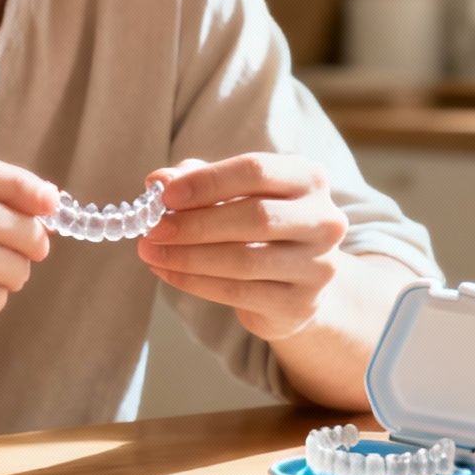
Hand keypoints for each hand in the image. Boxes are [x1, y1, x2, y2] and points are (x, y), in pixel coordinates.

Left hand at [137, 153, 349, 341]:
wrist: (298, 283)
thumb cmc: (259, 226)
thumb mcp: (232, 194)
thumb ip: (197, 180)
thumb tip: (158, 180)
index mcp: (309, 178)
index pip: (255, 170)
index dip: (206, 182)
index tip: (164, 194)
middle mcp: (323, 219)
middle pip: (254, 216)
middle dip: (194, 223)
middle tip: (152, 229)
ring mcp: (317, 265)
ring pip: (243, 259)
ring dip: (187, 256)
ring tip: (150, 252)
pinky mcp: (300, 303)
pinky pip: (237, 292)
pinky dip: (194, 282)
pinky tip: (166, 272)